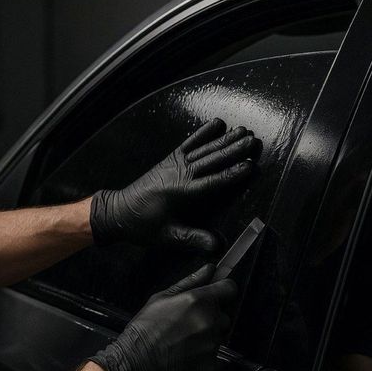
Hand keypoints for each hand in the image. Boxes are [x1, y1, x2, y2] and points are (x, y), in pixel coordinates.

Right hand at [89, 264, 236, 370]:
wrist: (134, 366)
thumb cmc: (143, 330)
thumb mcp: (161, 298)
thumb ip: (189, 282)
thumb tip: (210, 269)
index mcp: (199, 302)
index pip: (230, 289)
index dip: (223, 291)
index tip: (216, 295)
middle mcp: (210, 322)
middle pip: (223, 315)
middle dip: (210, 317)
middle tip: (187, 324)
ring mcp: (212, 346)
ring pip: (217, 337)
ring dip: (206, 337)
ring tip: (182, 343)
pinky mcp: (210, 366)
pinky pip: (212, 357)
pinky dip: (201, 357)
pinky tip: (183, 357)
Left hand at [90, 119, 255, 249]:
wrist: (118, 212)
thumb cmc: (142, 225)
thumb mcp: (167, 236)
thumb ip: (192, 239)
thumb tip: (216, 246)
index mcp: (182, 192)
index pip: (213, 182)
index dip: (233, 174)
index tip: (250, 165)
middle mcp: (180, 173)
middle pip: (212, 160)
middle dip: (234, 150)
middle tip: (253, 140)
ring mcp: (174, 164)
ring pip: (204, 149)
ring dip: (225, 139)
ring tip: (243, 130)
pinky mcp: (169, 159)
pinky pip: (189, 143)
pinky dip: (203, 133)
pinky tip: (217, 124)